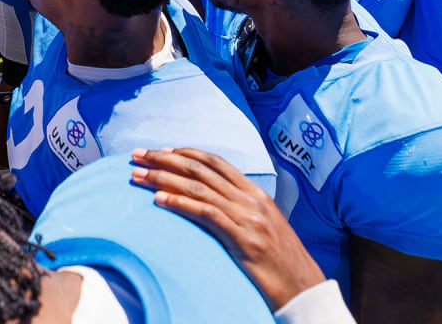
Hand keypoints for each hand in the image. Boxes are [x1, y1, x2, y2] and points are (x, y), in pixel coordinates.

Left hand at [131, 148, 326, 310]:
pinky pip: (206, 214)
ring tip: (137, 176)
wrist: (304, 289)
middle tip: (137, 155)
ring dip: (163, 179)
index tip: (159, 151)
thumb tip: (209, 200)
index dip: (184, 153)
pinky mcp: (243, 239)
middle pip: (200, 170)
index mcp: (256, 193)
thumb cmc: (279, 262)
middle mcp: (252, 200)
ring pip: (198, 188)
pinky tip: (159, 199)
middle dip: (164, 159)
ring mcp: (248, 218)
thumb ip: (239, 210)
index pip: (215, 162)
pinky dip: (180, 203)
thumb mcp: (262, 227)